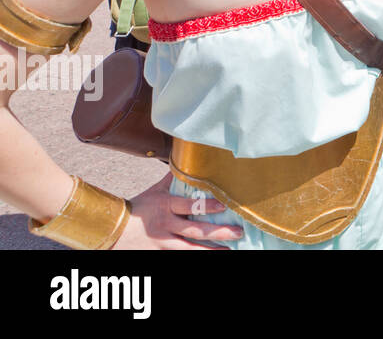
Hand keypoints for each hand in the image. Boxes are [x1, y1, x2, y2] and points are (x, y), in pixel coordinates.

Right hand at [113, 176, 242, 248]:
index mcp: (166, 206)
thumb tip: (185, 158)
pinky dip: (196, 256)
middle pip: (195, 230)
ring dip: (211, 251)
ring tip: (230, 250)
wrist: (113, 229)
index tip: (225, 205)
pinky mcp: (160, 253)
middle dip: (218, 232)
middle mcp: (165, 226)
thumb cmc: (139, 208)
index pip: (189, 206)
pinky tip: (211, 255)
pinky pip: (181, 256)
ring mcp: (162, 243)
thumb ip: (172, 178)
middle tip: (238, 232)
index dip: (207, 205)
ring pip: (190, 249)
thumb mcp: (155, 191)